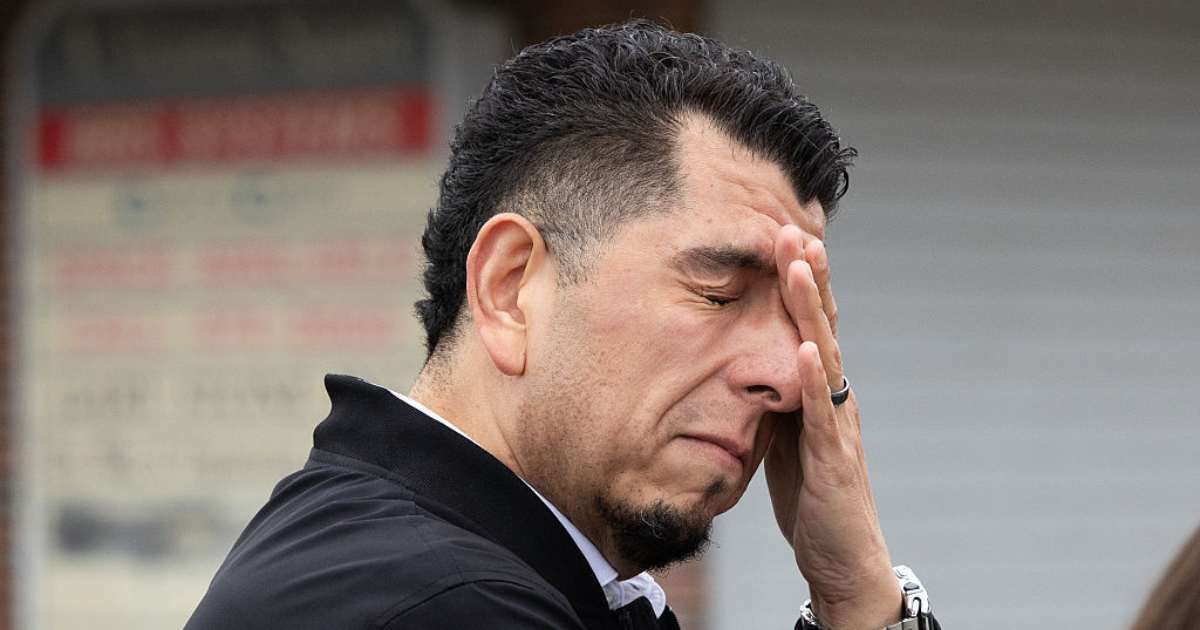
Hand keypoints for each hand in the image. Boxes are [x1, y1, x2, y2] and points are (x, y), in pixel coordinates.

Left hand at [763, 224, 899, 629]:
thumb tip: (744, 363)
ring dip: (812, 311)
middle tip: (793, 229)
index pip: (811, 325)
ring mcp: (839, 426)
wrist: (842, 559)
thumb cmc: (813, 497)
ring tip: (800, 267)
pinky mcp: (835, 460)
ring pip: (826, 356)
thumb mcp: (783, 437)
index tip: (783, 236)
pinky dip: (815, 379)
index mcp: (820, 392)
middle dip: (808, 278)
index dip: (800, 283)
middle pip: (823, 326)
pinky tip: (807, 349)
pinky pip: (823, 415)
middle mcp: (836, 399)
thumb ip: (774, 398)